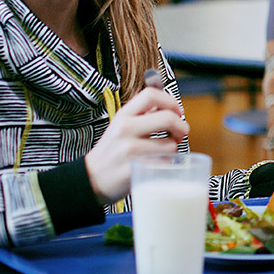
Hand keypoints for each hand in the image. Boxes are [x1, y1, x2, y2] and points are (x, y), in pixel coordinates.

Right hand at [85, 87, 187, 203]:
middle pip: (168, 118)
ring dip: (172, 151)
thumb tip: (170, 106)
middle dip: (182, 127)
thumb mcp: (121, 126)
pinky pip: (164, 164)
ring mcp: (128, 149)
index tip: (176, 112)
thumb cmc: (112, 152)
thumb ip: (143, 115)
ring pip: (170, 145)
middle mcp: (125, 129)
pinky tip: (157, 165)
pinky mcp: (133, 168)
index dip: (170, 101)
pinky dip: (166, 165)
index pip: (151, 95)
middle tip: (180, 134)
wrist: (91, 179)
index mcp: (123, 115)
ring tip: (162, 153)